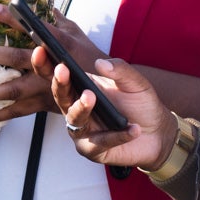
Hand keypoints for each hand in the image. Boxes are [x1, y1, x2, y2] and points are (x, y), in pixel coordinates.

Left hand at [0, 3, 107, 124]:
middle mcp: (51, 64)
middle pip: (18, 58)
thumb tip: (45, 3)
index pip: (32, 27)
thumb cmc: (89, 57)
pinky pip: (19, 111)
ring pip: (14, 88)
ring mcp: (47, 86)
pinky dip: (0, 113)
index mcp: (59, 43)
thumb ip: (58, 19)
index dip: (13, 18)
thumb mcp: (77, 33)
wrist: (107, 90)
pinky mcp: (45, 104)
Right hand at [48, 56, 177, 170]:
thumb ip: (120, 70)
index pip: (58, 75)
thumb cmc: (141, 105)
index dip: (45, 63)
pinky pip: (100, 142)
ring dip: (81, 108)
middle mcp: (76, 109)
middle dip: (59, 82)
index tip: (41, 49)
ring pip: (74, 119)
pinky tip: (132, 129)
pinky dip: (117, 135)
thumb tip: (100, 63)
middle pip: (60, 96)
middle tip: (62, 69)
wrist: (159, 133)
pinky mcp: (93, 150)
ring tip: (91, 97)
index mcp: (81, 88)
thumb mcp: (136, 83)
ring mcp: (83, 131)